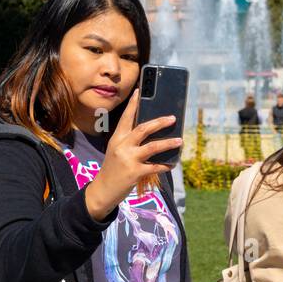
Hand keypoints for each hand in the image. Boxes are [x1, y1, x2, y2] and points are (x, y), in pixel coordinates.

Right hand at [84, 89, 180, 220]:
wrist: (102, 190)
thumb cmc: (113, 167)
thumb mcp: (116, 150)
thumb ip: (129, 140)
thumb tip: (152, 128)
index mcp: (117, 139)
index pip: (126, 118)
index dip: (133, 104)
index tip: (140, 91)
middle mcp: (122, 146)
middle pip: (143, 129)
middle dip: (160, 122)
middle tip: (173, 118)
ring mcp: (128, 160)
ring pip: (153, 147)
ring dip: (168, 143)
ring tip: (180, 141)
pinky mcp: (135, 173)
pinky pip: (155, 166)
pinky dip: (166, 164)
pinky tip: (173, 163)